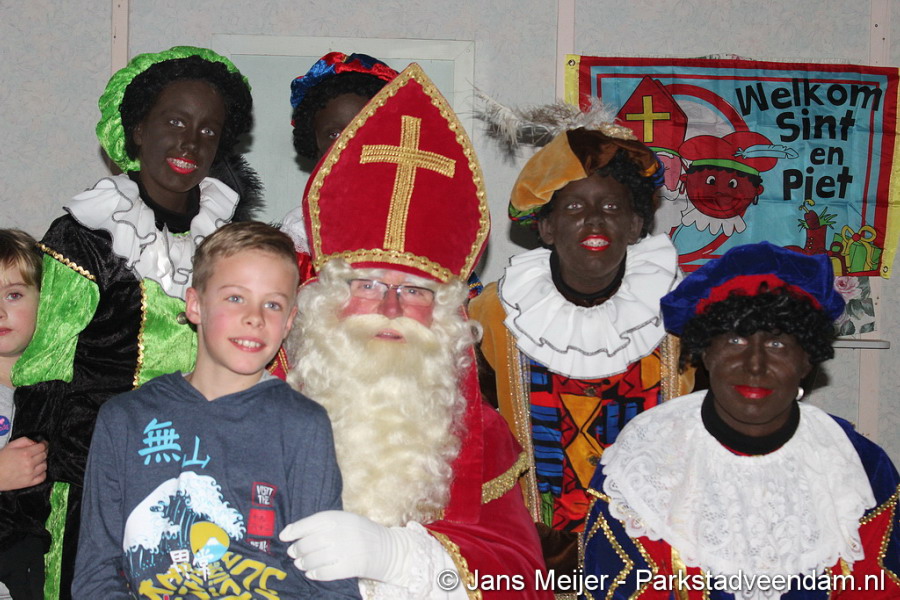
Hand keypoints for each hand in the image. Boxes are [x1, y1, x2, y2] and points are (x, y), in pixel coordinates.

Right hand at [0, 437, 47, 490]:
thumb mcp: (10, 446)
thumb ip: (25, 441)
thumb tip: (35, 443)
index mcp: (25, 453)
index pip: (42, 447)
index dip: (44, 444)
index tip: (43, 444)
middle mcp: (29, 464)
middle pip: (44, 455)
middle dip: (42, 452)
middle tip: (38, 452)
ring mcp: (30, 474)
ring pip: (44, 466)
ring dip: (42, 462)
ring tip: (36, 462)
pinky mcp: (28, 483)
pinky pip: (42, 477)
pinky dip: (42, 473)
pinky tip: (37, 470)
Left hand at [279, 510, 406, 582]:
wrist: (387, 549)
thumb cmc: (362, 533)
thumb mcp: (345, 519)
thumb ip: (323, 523)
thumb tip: (294, 533)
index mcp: (338, 517)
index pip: (309, 523)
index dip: (293, 531)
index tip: (284, 537)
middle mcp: (339, 533)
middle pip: (308, 544)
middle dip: (297, 550)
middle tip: (294, 553)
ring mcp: (344, 550)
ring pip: (313, 559)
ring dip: (303, 563)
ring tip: (300, 564)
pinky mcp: (348, 567)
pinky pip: (324, 572)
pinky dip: (314, 574)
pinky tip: (311, 573)